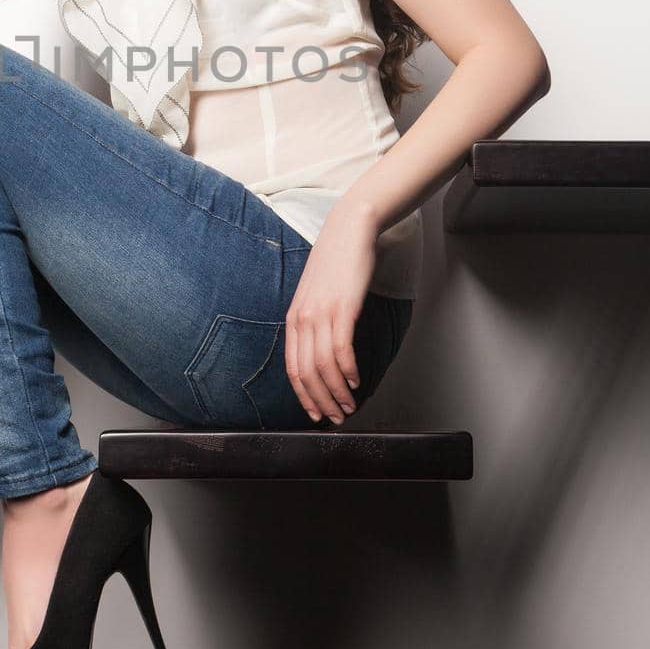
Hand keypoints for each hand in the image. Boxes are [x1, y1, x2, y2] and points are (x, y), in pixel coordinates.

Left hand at [284, 201, 379, 423]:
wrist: (348, 231)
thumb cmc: (336, 264)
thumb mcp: (316, 296)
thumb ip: (315, 323)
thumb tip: (323, 352)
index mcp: (294, 319)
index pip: (293, 369)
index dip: (304, 396)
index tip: (316, 413)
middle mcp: (302, 319)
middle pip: (306, 373)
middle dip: (321, 401)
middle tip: (336, 417)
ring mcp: (321, 313)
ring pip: (324, 367)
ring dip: (338, 392)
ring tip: (350, 405)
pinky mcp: (341, 308)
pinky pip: (341, 350)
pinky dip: (348, 371)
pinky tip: (357, 381)